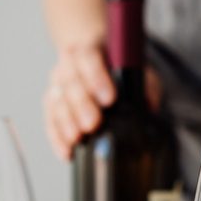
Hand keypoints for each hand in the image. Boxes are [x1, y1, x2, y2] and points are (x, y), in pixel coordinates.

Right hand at [42, 35, 162, 159]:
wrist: (96, 58)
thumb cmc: (118, 66)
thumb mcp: (138, 68)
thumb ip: (147, 84)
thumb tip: (150, 106)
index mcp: (90, 49)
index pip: (89, 58)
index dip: (97, 78)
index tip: (109, 99)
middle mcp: (69, 64)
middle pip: (70, 82)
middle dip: (81, 105)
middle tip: (92, 124)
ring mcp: (58, 83)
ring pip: (57, 101)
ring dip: (66, 122)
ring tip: (76, 139)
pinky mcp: (52, 103)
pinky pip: (50, 119)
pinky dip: (57, 137)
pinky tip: (67, 151)